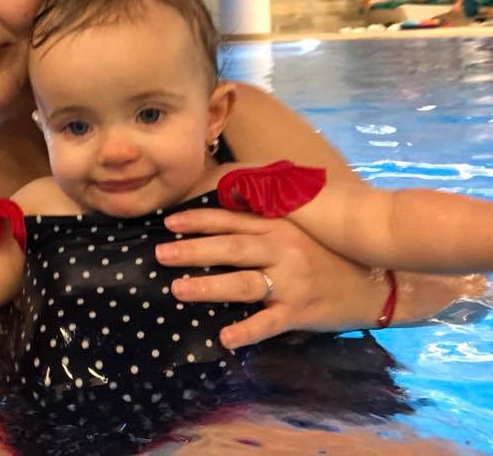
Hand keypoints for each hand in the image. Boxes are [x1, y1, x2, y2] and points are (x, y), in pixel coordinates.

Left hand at [155, 208, 383, 349]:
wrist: (379, 282)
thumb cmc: (330, 253)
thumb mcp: (301, 227)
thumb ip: (266, 218)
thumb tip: (228, 202)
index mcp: (279, 226)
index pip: (231, 220)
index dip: (198, 220)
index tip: (168, 222)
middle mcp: (282, 249)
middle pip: (230, 248)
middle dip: (192, 250)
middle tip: (160, 254)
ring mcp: (291, 281)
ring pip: (244, 283)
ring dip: (208, 286)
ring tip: (178, 289)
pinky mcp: (301, 311)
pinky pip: (269, 323)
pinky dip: (247, 331)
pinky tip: (225, 338)